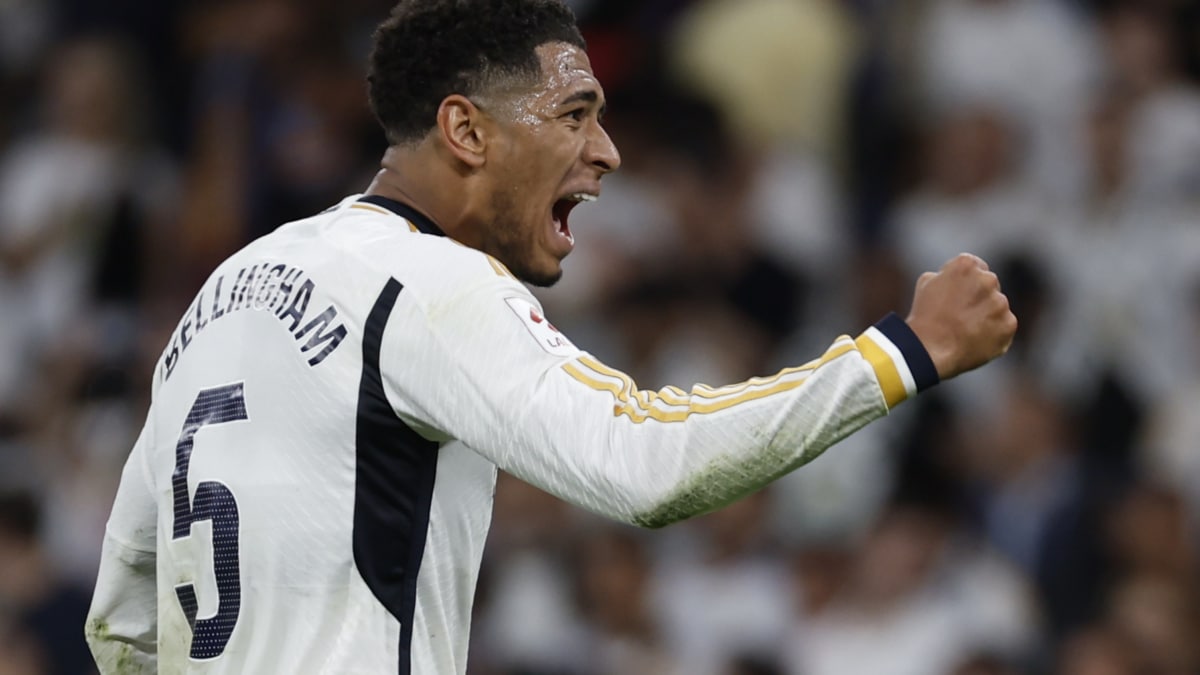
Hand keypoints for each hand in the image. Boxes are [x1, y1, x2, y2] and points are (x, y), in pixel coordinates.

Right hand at [905, 253, 1016, 379]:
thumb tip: (956, 279)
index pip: (975, 267)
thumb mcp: (926, 284)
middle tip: (960, 315)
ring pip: (997, 306)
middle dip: (978, 296)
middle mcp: (988, 279)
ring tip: (965, 330)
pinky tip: (975, 340)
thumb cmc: (925, 317)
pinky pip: (1004, 326)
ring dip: (986, 315)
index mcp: (967, 265)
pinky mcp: (1009, 324)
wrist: (931, 349)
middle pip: (989, 285)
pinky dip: (994, 333)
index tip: (956, 296)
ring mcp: (1000, 302)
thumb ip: (947, 274)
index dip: (965, 283)